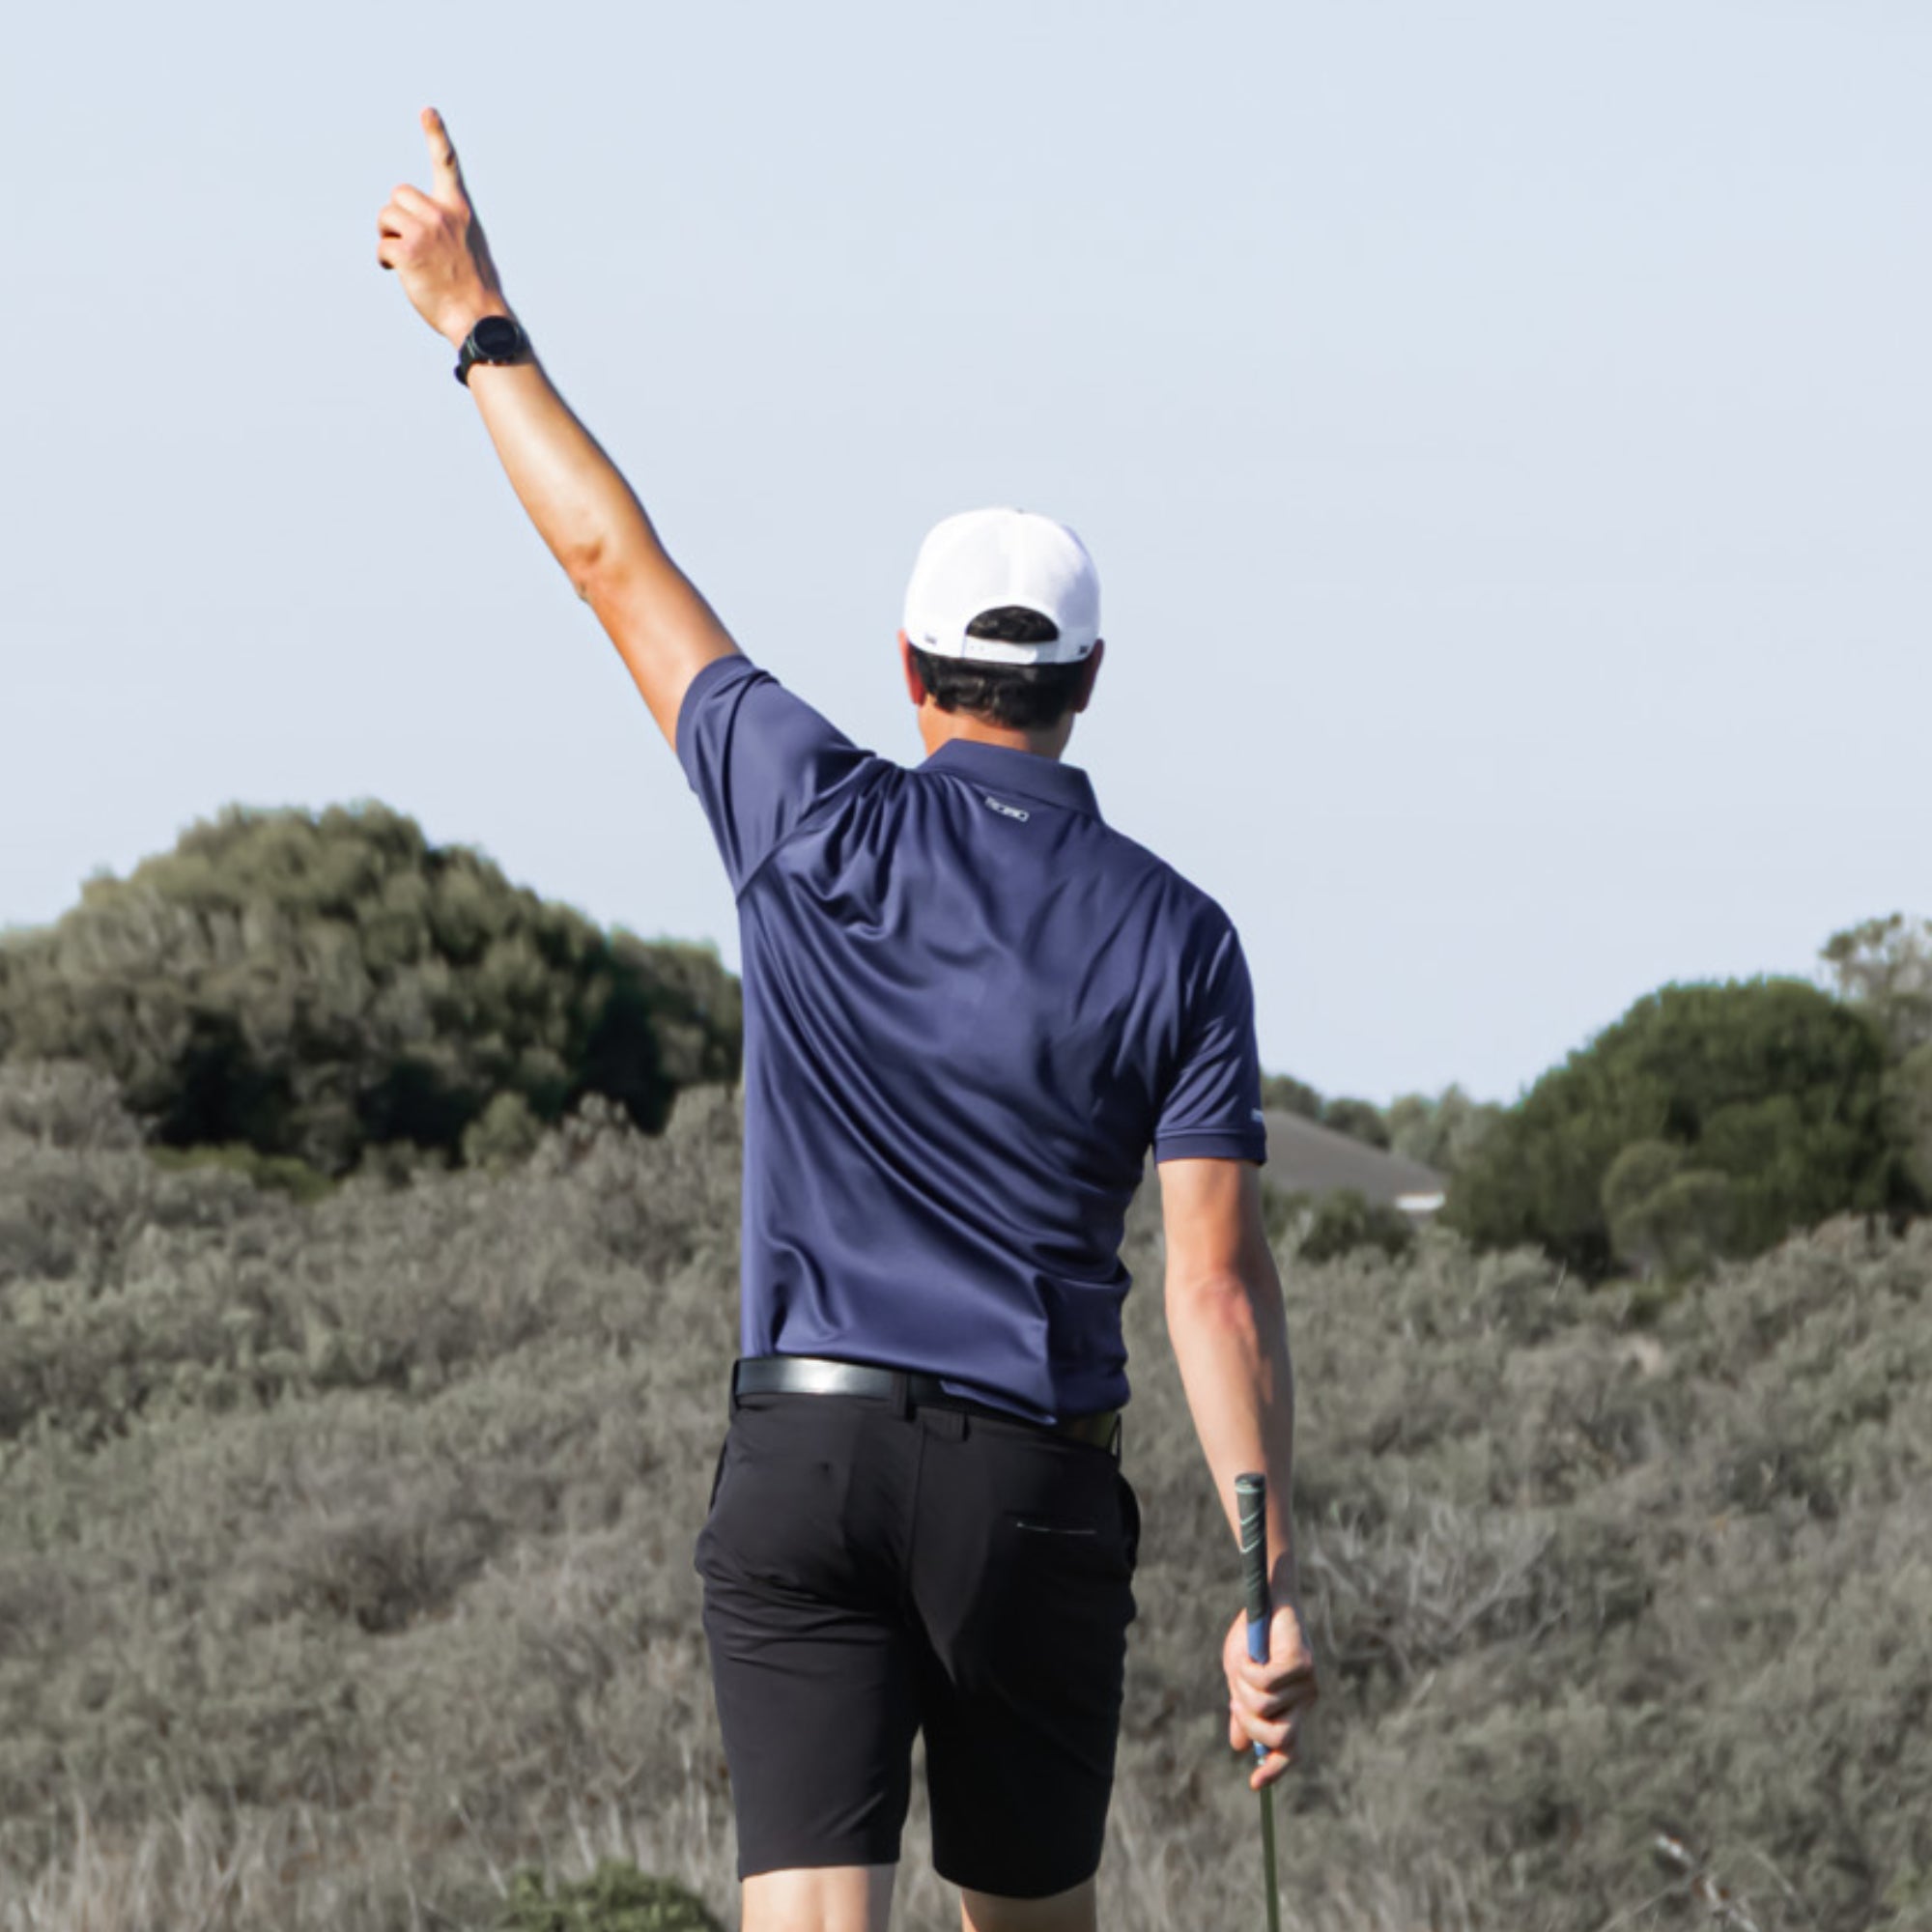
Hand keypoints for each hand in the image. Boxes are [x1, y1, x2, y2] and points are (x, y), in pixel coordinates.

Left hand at [377, 107, 507, 346]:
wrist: (478, 317)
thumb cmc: (473, 289)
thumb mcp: (469, 246)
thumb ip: (447, 227)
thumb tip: (417, 228)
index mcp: (459, 211)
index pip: (446, 165)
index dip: (436, 136)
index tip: (427, 111)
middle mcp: (441, 215)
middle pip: (398, 194)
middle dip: (395, 216)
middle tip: (405, 241)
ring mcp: (424, 233)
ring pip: (386, 216)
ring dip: (387, 236)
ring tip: (406, 259)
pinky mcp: (407, 252)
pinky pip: (381, 245)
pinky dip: (385, 260)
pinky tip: (399, 273)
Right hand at [1224, 1597, 1317, 1789]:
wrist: (1264, 1599)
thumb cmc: (1253, 1638)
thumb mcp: (1241, 1681)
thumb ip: (1243, 1712)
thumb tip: (1240, 1748)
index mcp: (1292, 1709)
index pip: (1290, 1752)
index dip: (1274, 1770)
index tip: (1254, 1784)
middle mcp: (1304, 1701)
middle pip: (1278, 1738)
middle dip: (1248, 1721)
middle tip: (1235, 1696)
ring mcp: (1307, 1684)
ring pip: (1265, 1707)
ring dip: (1243, 1687)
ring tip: (1245, 1665)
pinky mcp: (1303, 1664)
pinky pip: (1266, 1683)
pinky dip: (1248, 1670)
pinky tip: (1250, 1652)